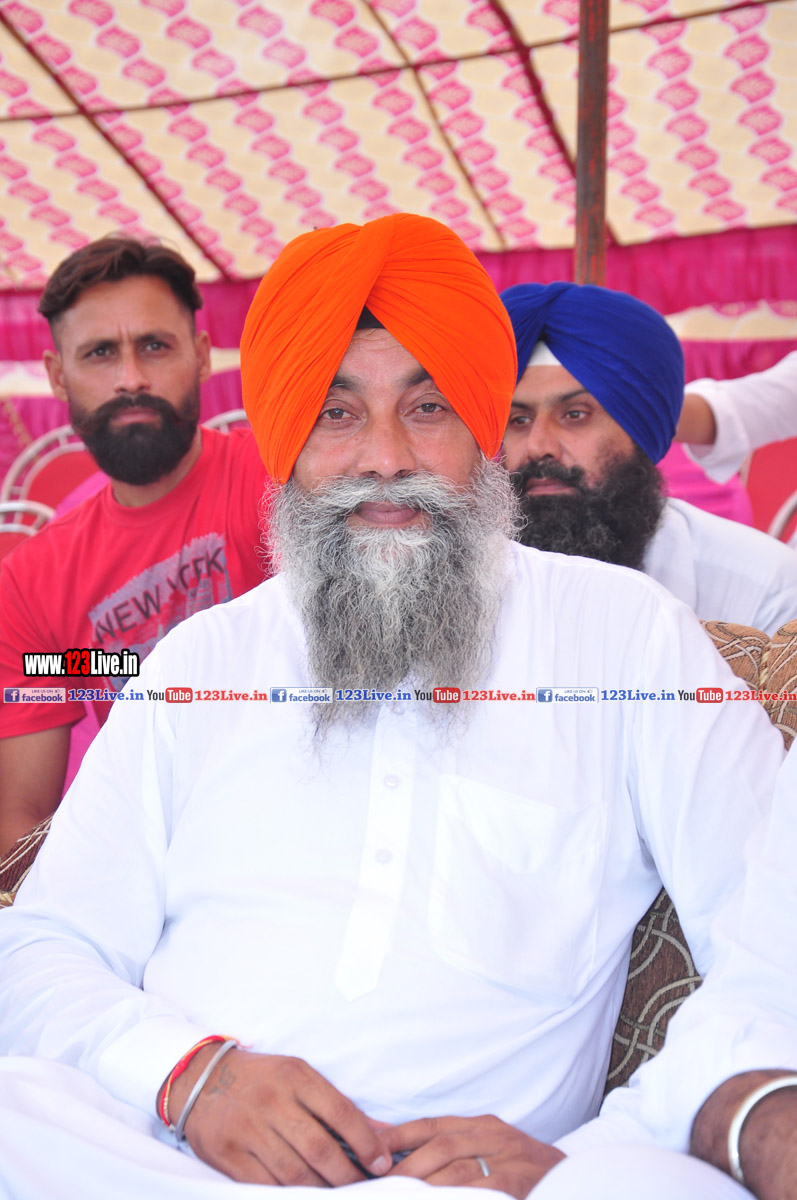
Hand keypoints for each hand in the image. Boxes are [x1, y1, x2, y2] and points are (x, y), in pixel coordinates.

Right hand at [167, 1047, 391, 1185]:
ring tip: (340, 1197)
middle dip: (348, 1175)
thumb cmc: (261, 1079)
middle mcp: (272, 1101)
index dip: (366, 1142)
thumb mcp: (298, 1076)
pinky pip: (264, 1185)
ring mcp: (248, 1129)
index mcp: (295, 1077)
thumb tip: (381, 1132)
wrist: (200, 1079)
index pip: (340, 1112)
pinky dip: (288, 1197)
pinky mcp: (228, 1155)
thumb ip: (337, 1105)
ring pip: (294, 1172)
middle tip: (366, 1189)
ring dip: (322, 1192)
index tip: (383, 1163)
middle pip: (319, 1148)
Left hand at [384, 1114, 564, 1197]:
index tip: (372, 1149)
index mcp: (483, 1126)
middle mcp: (495, 1137)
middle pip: (441, 1147)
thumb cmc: (523, 1170)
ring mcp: (510, 1161)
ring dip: (425, 1187)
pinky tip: (437, 1199)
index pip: (432, 1125)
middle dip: (407, 1167)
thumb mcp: (490, 1149)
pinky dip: (457, 1197)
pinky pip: (480, 1192)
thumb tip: (398, 1149)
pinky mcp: (518, 1185)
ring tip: (399, 1195)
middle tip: (379, 1185)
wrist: (576, 1181)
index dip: (399, 1135)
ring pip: (457, 1171)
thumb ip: (452, 1149)